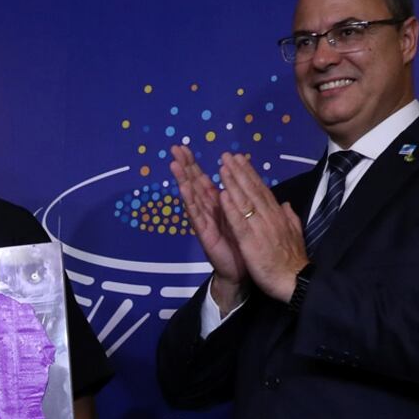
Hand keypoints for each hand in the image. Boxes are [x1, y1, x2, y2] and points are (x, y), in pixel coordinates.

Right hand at [169, 145, 247, 310]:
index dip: (194, 164)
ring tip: (174, 163)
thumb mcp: (243, 217)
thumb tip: (240, 181)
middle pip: (194, 184)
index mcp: (218, 205)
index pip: (203, 180)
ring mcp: (204, 222)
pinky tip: (184, 188)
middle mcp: (208, 211)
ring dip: (183, 180)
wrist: (243, 272)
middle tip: (175, 148)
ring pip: (192, 196)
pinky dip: (191, 201)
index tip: (185, 147)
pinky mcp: (204, 234)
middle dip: (186, 166)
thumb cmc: (242, 245)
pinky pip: (197, 215)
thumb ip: (240, 200)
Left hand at [216, 153, 308, 301]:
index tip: (240, 159)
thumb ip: (289, 217)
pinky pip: (239, 222)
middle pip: (252, 190)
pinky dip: (231, 208)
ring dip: (233, 182)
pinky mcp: (251, 242)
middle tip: (227, 156)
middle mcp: (269, 217)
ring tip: (222, 167)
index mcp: (277, 215)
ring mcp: (260, 228)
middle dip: (239, 171)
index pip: (262, 190)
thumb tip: (286, 204)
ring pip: (245, 201)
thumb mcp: (294, 234)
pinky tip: (222, 196)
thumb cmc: (292, 261)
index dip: (250, 173)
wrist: (296, 281)